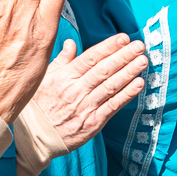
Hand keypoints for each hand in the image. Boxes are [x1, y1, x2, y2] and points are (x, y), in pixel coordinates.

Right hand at [30, 33, 147, 149]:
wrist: (33, 137)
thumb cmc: (38, 105)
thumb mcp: (44, 79)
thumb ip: (61, 61)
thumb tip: (71, 43)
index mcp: (64, 77)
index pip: (90, 58)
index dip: (108, 47)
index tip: (123, 38)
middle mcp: (76, 90)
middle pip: (104, 70)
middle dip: (123, 56)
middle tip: (139, 46)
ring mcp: (85, 107)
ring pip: (111, 86)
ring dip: (129, 72)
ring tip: (142, 61)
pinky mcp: (92, 123)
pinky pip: (112, 106)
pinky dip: (127, 95)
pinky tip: (138, 84)